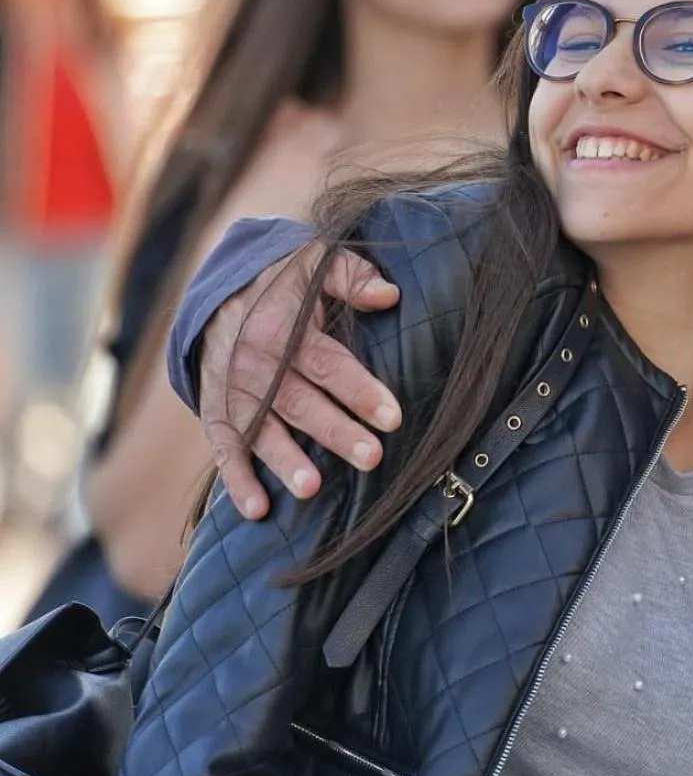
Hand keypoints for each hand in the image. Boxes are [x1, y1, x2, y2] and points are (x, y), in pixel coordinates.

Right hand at [201, 243, 401, 518]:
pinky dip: (237, 480)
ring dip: (285, 461)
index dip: (360, 390)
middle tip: (372, 458)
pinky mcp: (216, 414)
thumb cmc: (283, 283)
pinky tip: (257, 511)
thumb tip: (390, 295)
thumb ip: (353, 277)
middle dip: (336, 432)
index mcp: (283, 328)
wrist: (217, 294)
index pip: (328, 363)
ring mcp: (233, 393)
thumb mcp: (315, 264)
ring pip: (262, 431)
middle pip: (300, 403)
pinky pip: (223, 450)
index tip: (393, 417)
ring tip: (312, 489)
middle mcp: (255, 365)